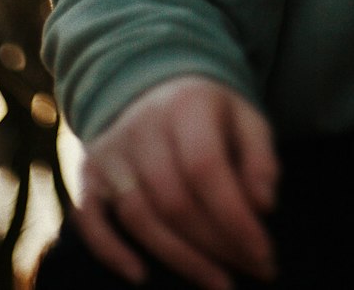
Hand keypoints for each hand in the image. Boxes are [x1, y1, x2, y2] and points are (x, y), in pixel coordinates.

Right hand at [75, 75, 279, 289]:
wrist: (152, 83)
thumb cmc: (209, 112)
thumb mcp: (244, 117)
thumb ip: (260, 157)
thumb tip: (264, 206)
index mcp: (186, 105)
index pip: (206, 169)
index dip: (234, 218)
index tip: (264, 255)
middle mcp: (142, 127)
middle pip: (174, 201)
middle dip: (215, 246)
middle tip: (252, 271)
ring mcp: (110, 151)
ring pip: (139, 217)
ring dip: (180, 259)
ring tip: (218, 282)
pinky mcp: (89, 173)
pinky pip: (89, 219)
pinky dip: (110, 251)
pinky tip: (141, 277)